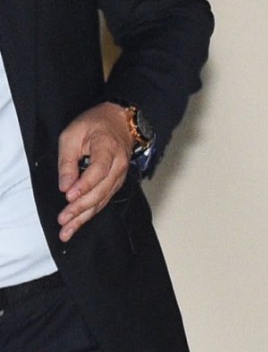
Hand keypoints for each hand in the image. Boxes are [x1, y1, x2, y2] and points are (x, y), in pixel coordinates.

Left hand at [57, 103, 132, 241]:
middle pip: (100, 191)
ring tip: (67, 230)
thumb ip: (67, 161)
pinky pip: (103, 200)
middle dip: (81, 208)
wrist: (119, 121)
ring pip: (102, 200)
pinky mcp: (115, 184)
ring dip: (84, 217)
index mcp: (108, 147)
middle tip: (63, 219)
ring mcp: (119, 176)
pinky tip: (77, 223)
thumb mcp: (72, 134)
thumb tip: (64, 186)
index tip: (69, 196)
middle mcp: (118, 165)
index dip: (84, 185)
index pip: (98, 170)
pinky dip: (89, 213)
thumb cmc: (94, 125)